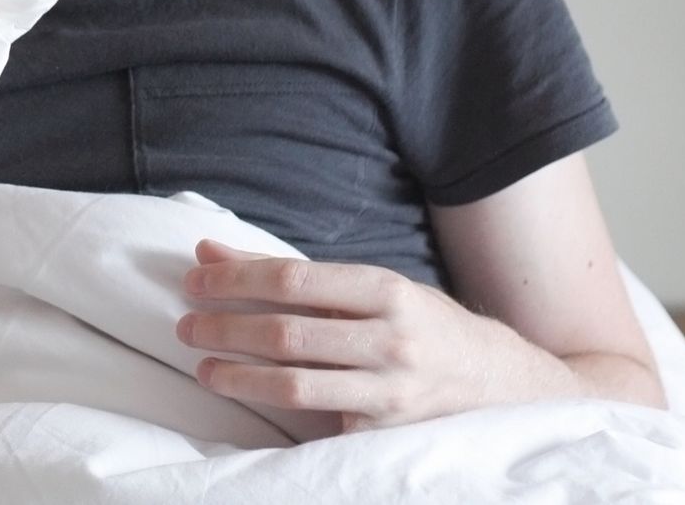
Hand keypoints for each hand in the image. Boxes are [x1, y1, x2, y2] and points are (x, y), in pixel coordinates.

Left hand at [177, 239, 529, 432]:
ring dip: (239, 378)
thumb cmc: (419, 324)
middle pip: (287, 334)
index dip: (234, 280)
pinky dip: (281, 414)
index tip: (193, 280)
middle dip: (225, 329)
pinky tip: (251, 403)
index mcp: (385, 290)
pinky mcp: (388, 433)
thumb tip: (207, 250)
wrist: (498, 383)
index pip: (291, 279)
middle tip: (186, 327)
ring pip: (298, 386)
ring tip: (204, 369)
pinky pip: (321, 422)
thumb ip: (287, 273)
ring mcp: (391, 392)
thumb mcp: (366, 287)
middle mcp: (392, 340)